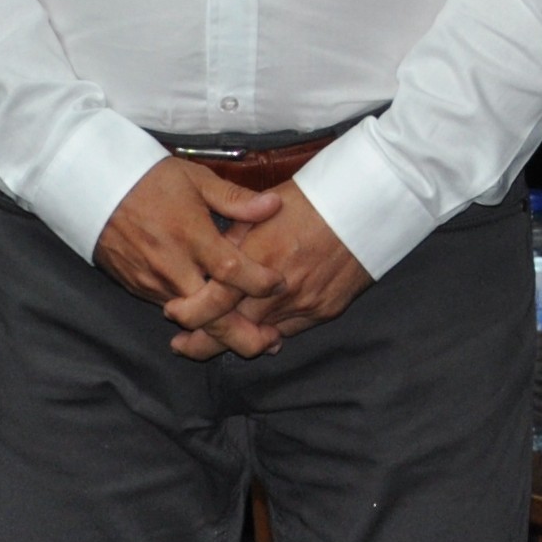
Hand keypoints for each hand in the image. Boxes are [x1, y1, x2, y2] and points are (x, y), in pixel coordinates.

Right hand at [92, 156, 285, 350]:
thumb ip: (235, 199)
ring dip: (219, 332)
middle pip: (210, 316)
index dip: (260, 283)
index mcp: (190, 235)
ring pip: (191, 320)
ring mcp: (152, 282)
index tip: (280, 284)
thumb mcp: (196, 178)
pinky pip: (172, 310)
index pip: (232, 272)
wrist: (94, 188)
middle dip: (242, 336)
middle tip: (271, 343)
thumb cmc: (150, 179)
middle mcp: (172, 266)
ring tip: (252, 337)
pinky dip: (195, 319)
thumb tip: (274, 205)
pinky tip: (213, 319)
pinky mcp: (138, 288)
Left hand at [180, 179, 372, 358]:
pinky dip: (269, 333)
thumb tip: (212, 259)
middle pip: (230, 331)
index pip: (212, 302)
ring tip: (213, 341)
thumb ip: (234, 237)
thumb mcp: (264, 207)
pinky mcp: (324, 311)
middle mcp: (278, 289)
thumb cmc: (313, 197)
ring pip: (259, 338)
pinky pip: (288, 332)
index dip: (187, 313)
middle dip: (201, 342)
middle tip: (182, 344)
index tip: (172, 312)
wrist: (368, 204)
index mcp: (258, 258)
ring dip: (235, 339)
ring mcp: (303, 304)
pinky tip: (257, 331)